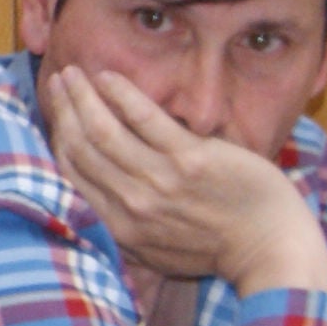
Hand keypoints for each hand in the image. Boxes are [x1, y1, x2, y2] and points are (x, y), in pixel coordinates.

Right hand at [45, 68, 326, 295]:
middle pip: (81, 148)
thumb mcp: (157, 252)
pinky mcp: (191, 159)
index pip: (73, 173)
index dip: (59, 137)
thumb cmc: (221, 249)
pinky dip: (121, 94)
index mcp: (119, 227)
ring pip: (103, 131)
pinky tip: (108, 77)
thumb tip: (95, 200)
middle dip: (63, 109)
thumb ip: (124, 227)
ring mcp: (160, 181)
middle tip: (57, 81)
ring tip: (73, 73)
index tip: (55, 112)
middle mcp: (131, 204)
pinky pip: (144, 119)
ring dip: (83, 96)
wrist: (271, 248)